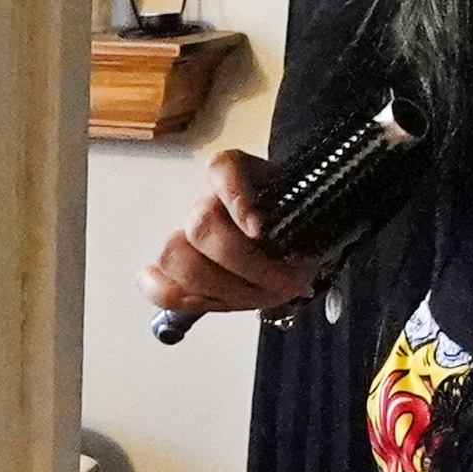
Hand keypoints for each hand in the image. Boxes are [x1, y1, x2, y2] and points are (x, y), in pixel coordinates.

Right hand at [145, 143, 323, 322]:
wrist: (296, 247)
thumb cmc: (301, 231)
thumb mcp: (313, 221)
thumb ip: (303, 229)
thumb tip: (290, 260)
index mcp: (241, 175)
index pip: (224, 169)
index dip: (235, 197)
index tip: (258, 229)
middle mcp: (209, 200)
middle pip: (202, 224)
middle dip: (245, 266)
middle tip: (283, 285)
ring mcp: (188, 233)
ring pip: (174, 255)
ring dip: (218, 288)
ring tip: (255, 298)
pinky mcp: (179, 268)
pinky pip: (158, 284)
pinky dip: (175, 297)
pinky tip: (205, 302)